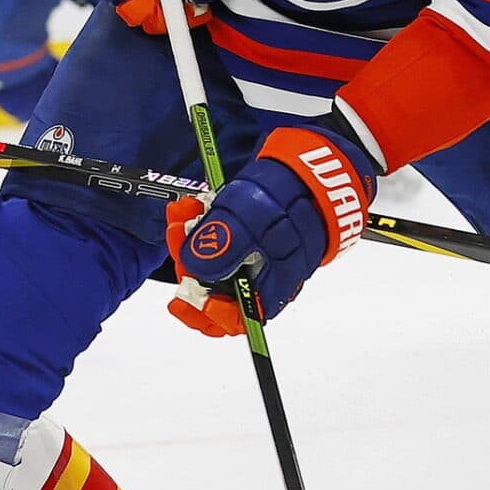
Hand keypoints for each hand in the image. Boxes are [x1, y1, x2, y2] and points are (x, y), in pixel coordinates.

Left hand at [162, 127, 372, 334]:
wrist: (312, 168)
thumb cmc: (288, 196)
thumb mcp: (250, 218)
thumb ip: (223, 246)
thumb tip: (195, 270)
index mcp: (267, 288)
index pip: (232, 321)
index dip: (203, 314)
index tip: (180, 297)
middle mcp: (261, 281)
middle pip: (215, 291)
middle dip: (189, 262)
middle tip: (176, 231)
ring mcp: (255, 260)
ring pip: (212, 263)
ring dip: (191, 240)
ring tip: (182, 211)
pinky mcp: (249, 240)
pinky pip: (218, 242)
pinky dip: (203, 227)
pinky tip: (192, 207)